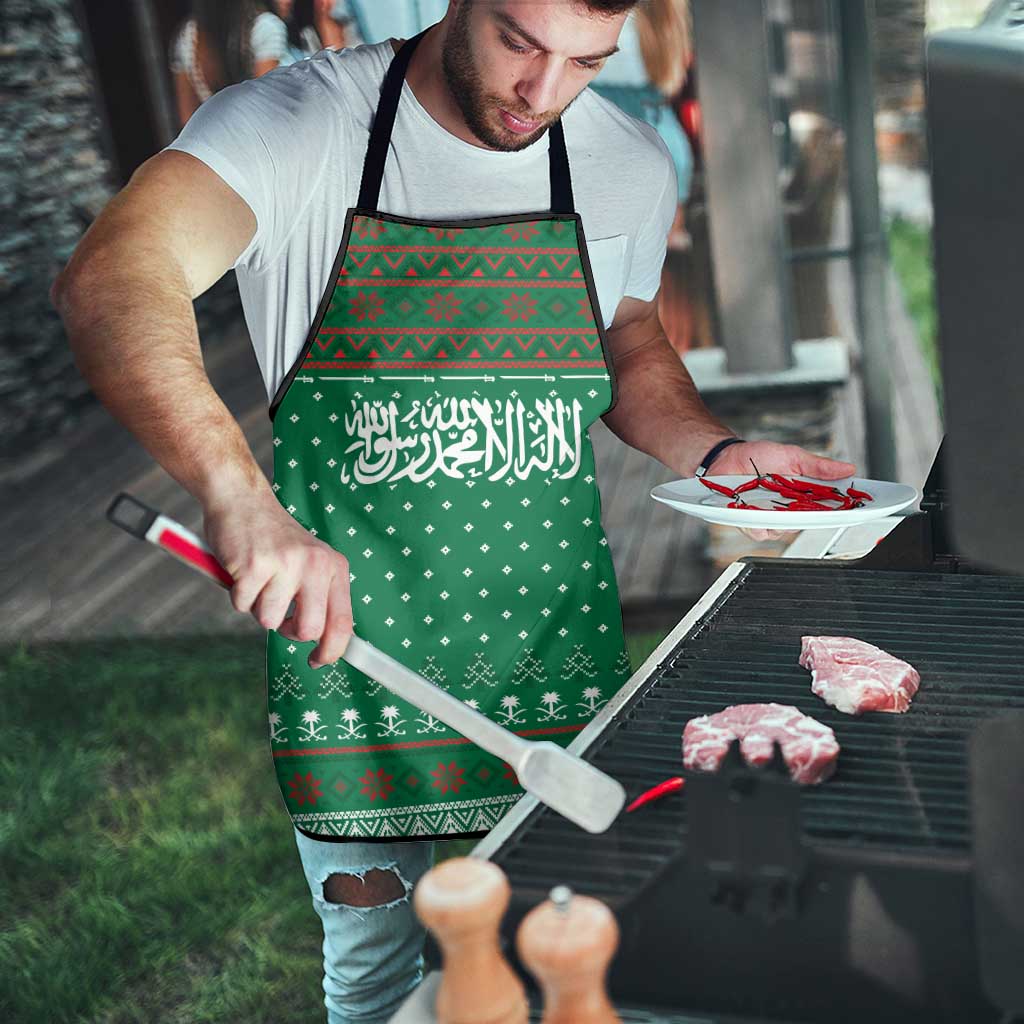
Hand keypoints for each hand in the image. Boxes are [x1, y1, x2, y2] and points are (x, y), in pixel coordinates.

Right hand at [203, 489, 352, 668]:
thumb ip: (320, 597)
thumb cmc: (274, 539)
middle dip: (289, 631)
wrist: (242, 500)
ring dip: (258, 607)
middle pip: (309, 630)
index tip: (318, 661)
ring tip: (259, 579)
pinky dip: (238, 595)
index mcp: (334, 566)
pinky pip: (243, 605)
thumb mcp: (310, 562)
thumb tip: (325, 643)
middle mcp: (315, 564)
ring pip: (270, 621)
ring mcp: (285, 564)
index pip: (343, 622)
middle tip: (279, 614)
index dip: (332, 651)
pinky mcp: (254, 565)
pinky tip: (243, 570)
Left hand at [709, 440, 856, 542]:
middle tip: (812, 506)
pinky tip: (755, 512)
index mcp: (803, 495)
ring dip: (781, 519)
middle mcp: (789, 510)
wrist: (726, 457)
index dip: (844, 510)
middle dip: (813, 517)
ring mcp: (770, 518)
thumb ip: (818, 466)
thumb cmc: (758, 457)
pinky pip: (759, 531)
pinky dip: (758, 523)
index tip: (857, 508)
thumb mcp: (792, 456)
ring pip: (784, 531)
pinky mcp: (750, 523)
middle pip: (809, 523)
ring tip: (775, 503)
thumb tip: (848, 468)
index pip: (829, 507)